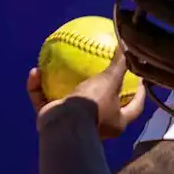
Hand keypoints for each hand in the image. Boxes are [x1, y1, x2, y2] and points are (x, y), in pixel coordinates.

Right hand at [27, 44, 147, 139]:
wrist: (65, 127)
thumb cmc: (92, 105)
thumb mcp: (109, 81)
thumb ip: (119, 65)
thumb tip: (127, 46)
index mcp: (116, 122)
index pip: (134, 107)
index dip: (139, 94)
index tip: (140, 80)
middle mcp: (96, 126)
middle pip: (101, 107)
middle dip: (99, 91)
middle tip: (99, 71)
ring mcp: (72, 124)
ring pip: (67, 102)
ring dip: (58, 84)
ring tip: (55, 66)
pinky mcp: (52, 122)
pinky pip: (43, 101)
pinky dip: (37, 88)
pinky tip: (34, 72)